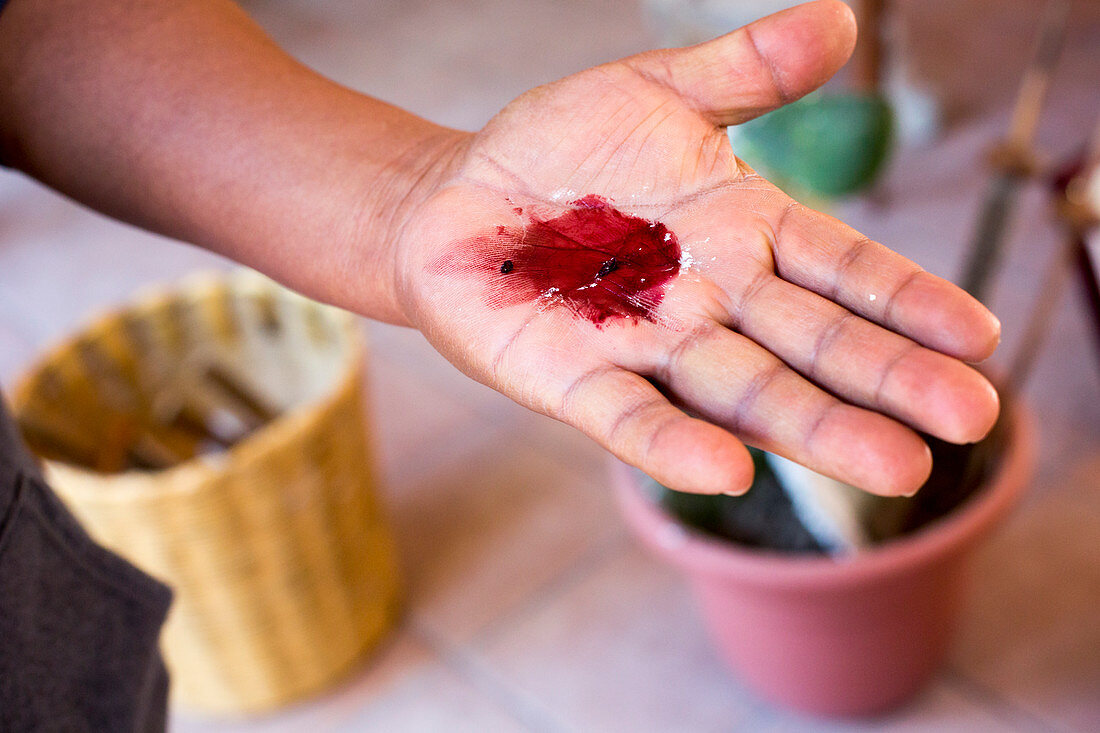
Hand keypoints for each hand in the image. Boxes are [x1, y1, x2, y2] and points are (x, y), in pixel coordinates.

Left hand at [391, 0, 999, 496]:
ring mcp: (647, 347)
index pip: (841, 269)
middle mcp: (711, 302)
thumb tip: (840, 20)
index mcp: (744, 234)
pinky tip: (723, 472)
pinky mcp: (574, 381)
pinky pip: (628, 416)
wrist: (461, 197)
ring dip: (811, 428)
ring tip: (891, 467)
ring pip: (740, 392)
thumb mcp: (656, 92)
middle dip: (885, 380)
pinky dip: (671, 445)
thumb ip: (744, 70)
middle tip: (967, 419)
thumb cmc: (564, 150)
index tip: (979, 335)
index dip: (906, 299)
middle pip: (810, 345)